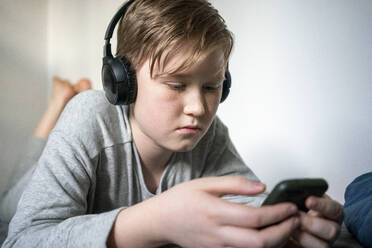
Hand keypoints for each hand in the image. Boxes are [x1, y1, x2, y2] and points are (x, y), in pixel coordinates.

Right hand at [152, 176, 299, 247]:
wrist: (161, 221)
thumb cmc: (180, 200)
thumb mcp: (205, 183)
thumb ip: (235, 184)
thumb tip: (262, 186)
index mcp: (215, 212)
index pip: (255, 217)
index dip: (278, 213)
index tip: (290, 206)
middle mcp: (217, 234)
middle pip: (259, 242)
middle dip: (283, 232)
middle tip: (295, 220)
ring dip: (276, 242)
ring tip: (286, 228)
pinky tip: (268, 237)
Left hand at [291, 194, 343, 246]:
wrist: (288, 224)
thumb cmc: (297, 209)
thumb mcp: (301, 198)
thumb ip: (300, 194)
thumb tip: (293, 188)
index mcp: (332, 212)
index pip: (334, 209)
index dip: (322, 205)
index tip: (308, 200)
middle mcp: (332, 228)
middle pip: (331, 230)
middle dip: (310, 222)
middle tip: (295, 215)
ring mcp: (325, 242)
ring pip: (322, 245)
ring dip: (303, 235)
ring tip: (289, 227)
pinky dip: (298, 244)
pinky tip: (288, 236)